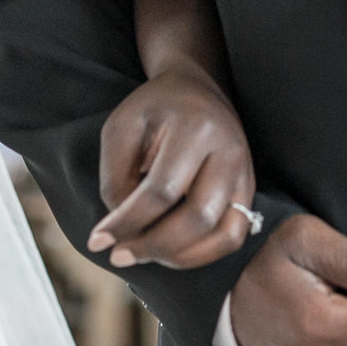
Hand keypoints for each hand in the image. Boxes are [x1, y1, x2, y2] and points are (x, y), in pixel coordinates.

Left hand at [88, 66, 256, 268]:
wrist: (195, 88)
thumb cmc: (153, 109)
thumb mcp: (121, 128)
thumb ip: (115, 177)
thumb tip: (122, 227)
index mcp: (194, 129)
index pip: (161, 190)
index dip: (127, 222)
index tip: (97, 241)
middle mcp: (228, 151)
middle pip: (197, 217)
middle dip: (153, 245)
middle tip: (119, 256)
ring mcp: (244, 172)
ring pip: (222, 234)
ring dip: (179, 257)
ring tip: (144, 255)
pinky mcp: (249, 189)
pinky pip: (234, 236)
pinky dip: (203, 254)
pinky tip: (172, 254)